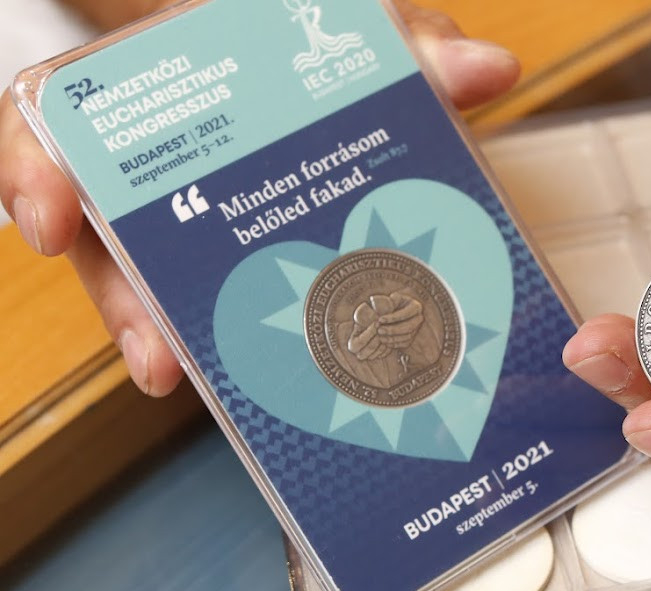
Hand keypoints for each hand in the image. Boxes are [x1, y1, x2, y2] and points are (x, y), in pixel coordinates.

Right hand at [0, 0, 518, 395]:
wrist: (324, 71)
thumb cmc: (320, 51)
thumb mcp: (359, 29)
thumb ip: (413, 43)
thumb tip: (490, 70)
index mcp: (162, 96)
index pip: (52, 122)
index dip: (35, 171)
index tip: (49, 221)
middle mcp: (156, 166)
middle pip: (105, 237)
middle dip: (123, 299)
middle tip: (152, 350)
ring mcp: (185, 225)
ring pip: (148, 289)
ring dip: (166, 338)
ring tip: (183, 378)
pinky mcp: (230, 272)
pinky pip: (209, 317)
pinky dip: (222, 350)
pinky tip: (230, 380)